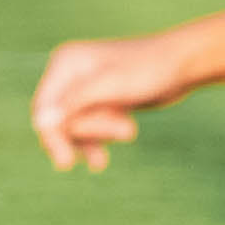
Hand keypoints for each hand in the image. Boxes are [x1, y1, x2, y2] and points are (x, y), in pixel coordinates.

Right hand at [30, 32, 191, 171]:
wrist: (185, 64)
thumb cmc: (149, 69)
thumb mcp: (111, 85)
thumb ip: (74, 102)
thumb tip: (39, 122)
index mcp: (66, 63)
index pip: (44, 107)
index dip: (51, 135)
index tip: (65, 161)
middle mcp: (70, 73)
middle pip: (59, 119)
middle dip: (87, 132)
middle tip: (119, 137)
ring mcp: (85, 87)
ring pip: (77, 126)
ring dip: (99, 135)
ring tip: (129, 130)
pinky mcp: (101, 100)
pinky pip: (90, 126)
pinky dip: (102, 136)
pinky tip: (113, 145)